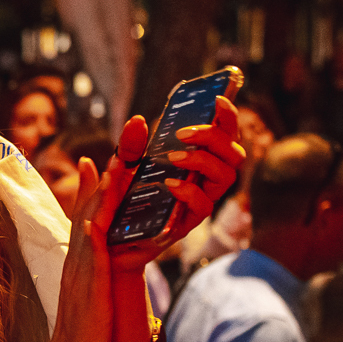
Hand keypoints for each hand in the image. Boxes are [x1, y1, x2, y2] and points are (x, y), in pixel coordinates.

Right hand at [41, 143, 114, 341]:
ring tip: (119, 164)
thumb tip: (104, 265)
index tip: (104, 156)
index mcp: (80, 262)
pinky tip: (100, 217)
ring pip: (91, 225)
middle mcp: (77, 261)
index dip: (96, 185)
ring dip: (104, 195)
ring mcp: (80, 274)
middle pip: (90, 209)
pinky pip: (92, 258)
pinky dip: (95, 235)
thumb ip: (95, 276)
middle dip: (106, 176)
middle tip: (122, 142)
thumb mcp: (91, 298)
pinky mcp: (87, 292)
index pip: (88, 215)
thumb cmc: (85, 338)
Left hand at [107, 97, 246, 274]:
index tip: (218, 100)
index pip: (225, 136)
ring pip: (227, 176)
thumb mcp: (120, 168)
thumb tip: (137, 120)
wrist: (108, 241)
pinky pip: (204, 206)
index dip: (228, 117)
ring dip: (204, 161)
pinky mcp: (188, 222)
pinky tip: (170, 184)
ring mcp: (199, 201)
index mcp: (195, 161)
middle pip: (235, 154)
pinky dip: (190, 191)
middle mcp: (204, 180)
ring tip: (174, 156)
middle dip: (216, 137)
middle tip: (184, 132)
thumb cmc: (119, 202)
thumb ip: (130, 146)